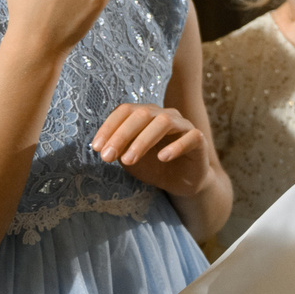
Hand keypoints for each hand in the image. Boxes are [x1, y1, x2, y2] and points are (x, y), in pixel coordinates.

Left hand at [92, 102, 214, 197]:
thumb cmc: (152, 166)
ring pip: (164, 122)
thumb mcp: (128, 158)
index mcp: (146, 115)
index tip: (96, 147)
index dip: (109, 127)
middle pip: (142, 113)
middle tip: (107, 157)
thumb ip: (117, 149)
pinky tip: (163, 158)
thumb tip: (101, 146)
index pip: (125, 110)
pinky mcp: (199, 140)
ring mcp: (183, 125)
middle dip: (122, 134)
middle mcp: (164, 115)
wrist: (179, 183)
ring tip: (129, 160)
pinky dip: (176, 146)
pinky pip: (190, 137)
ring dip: (143, 140)